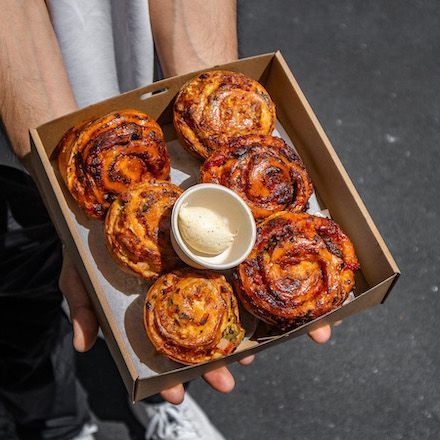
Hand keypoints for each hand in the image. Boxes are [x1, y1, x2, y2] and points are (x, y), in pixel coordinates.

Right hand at [58, 251, 333, 403]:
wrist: (105, 200)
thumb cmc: (91, 242)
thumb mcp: (80, 273)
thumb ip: (84, 305)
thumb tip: (85, 346)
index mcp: (148, 305)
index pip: (159, 346)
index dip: (168, 373)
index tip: (174, 396)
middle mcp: (173, 291)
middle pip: (195, 332)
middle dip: (211, 361)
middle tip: (225, 381)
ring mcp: (190, 269)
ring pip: (215, 306)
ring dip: (235, 332)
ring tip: (250, 352)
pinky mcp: (205, 243)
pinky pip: (225, 264)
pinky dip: (243, 283)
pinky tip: (258, 300)